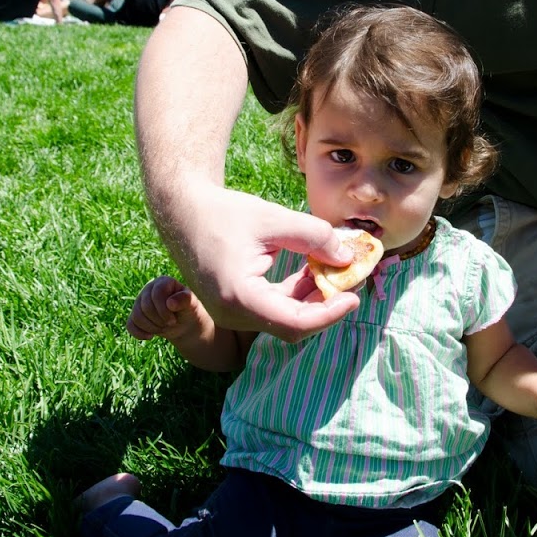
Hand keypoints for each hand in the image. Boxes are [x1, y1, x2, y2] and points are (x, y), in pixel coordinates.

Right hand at [126, 276, 208, 343]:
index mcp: (163, 282)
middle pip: (145, 307)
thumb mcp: (192, 304)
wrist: (184, 324)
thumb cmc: (189, 310)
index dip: (163, 310)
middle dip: (158, 320)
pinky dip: (139, 333)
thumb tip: (170, 303)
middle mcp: (149, 289)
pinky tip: (150, 336)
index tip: (173, 320)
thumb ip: (185, 299)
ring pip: (136, 316)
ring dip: (151, 327)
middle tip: (170, 324)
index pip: (156, 294)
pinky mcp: (135, 314)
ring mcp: (140, 302)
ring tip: (163, 328)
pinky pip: (130, 325)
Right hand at [175, 186, 360, 341]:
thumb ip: (313, 237)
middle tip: (352, 279)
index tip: (353, 297)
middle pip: (292, 325)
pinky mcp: (237, 305)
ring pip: (285, 318)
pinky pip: (274, 307)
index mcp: (239, 297)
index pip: (294, 323)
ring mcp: (233, 313)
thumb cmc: (223, 213)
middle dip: (326, 304)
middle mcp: (234, 314)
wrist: (182, 212)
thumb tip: (346, 257)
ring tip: (335, 269)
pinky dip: (295, 292)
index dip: (329, 314)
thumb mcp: (273, 218)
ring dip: (313, 297)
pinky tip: (311, 269)